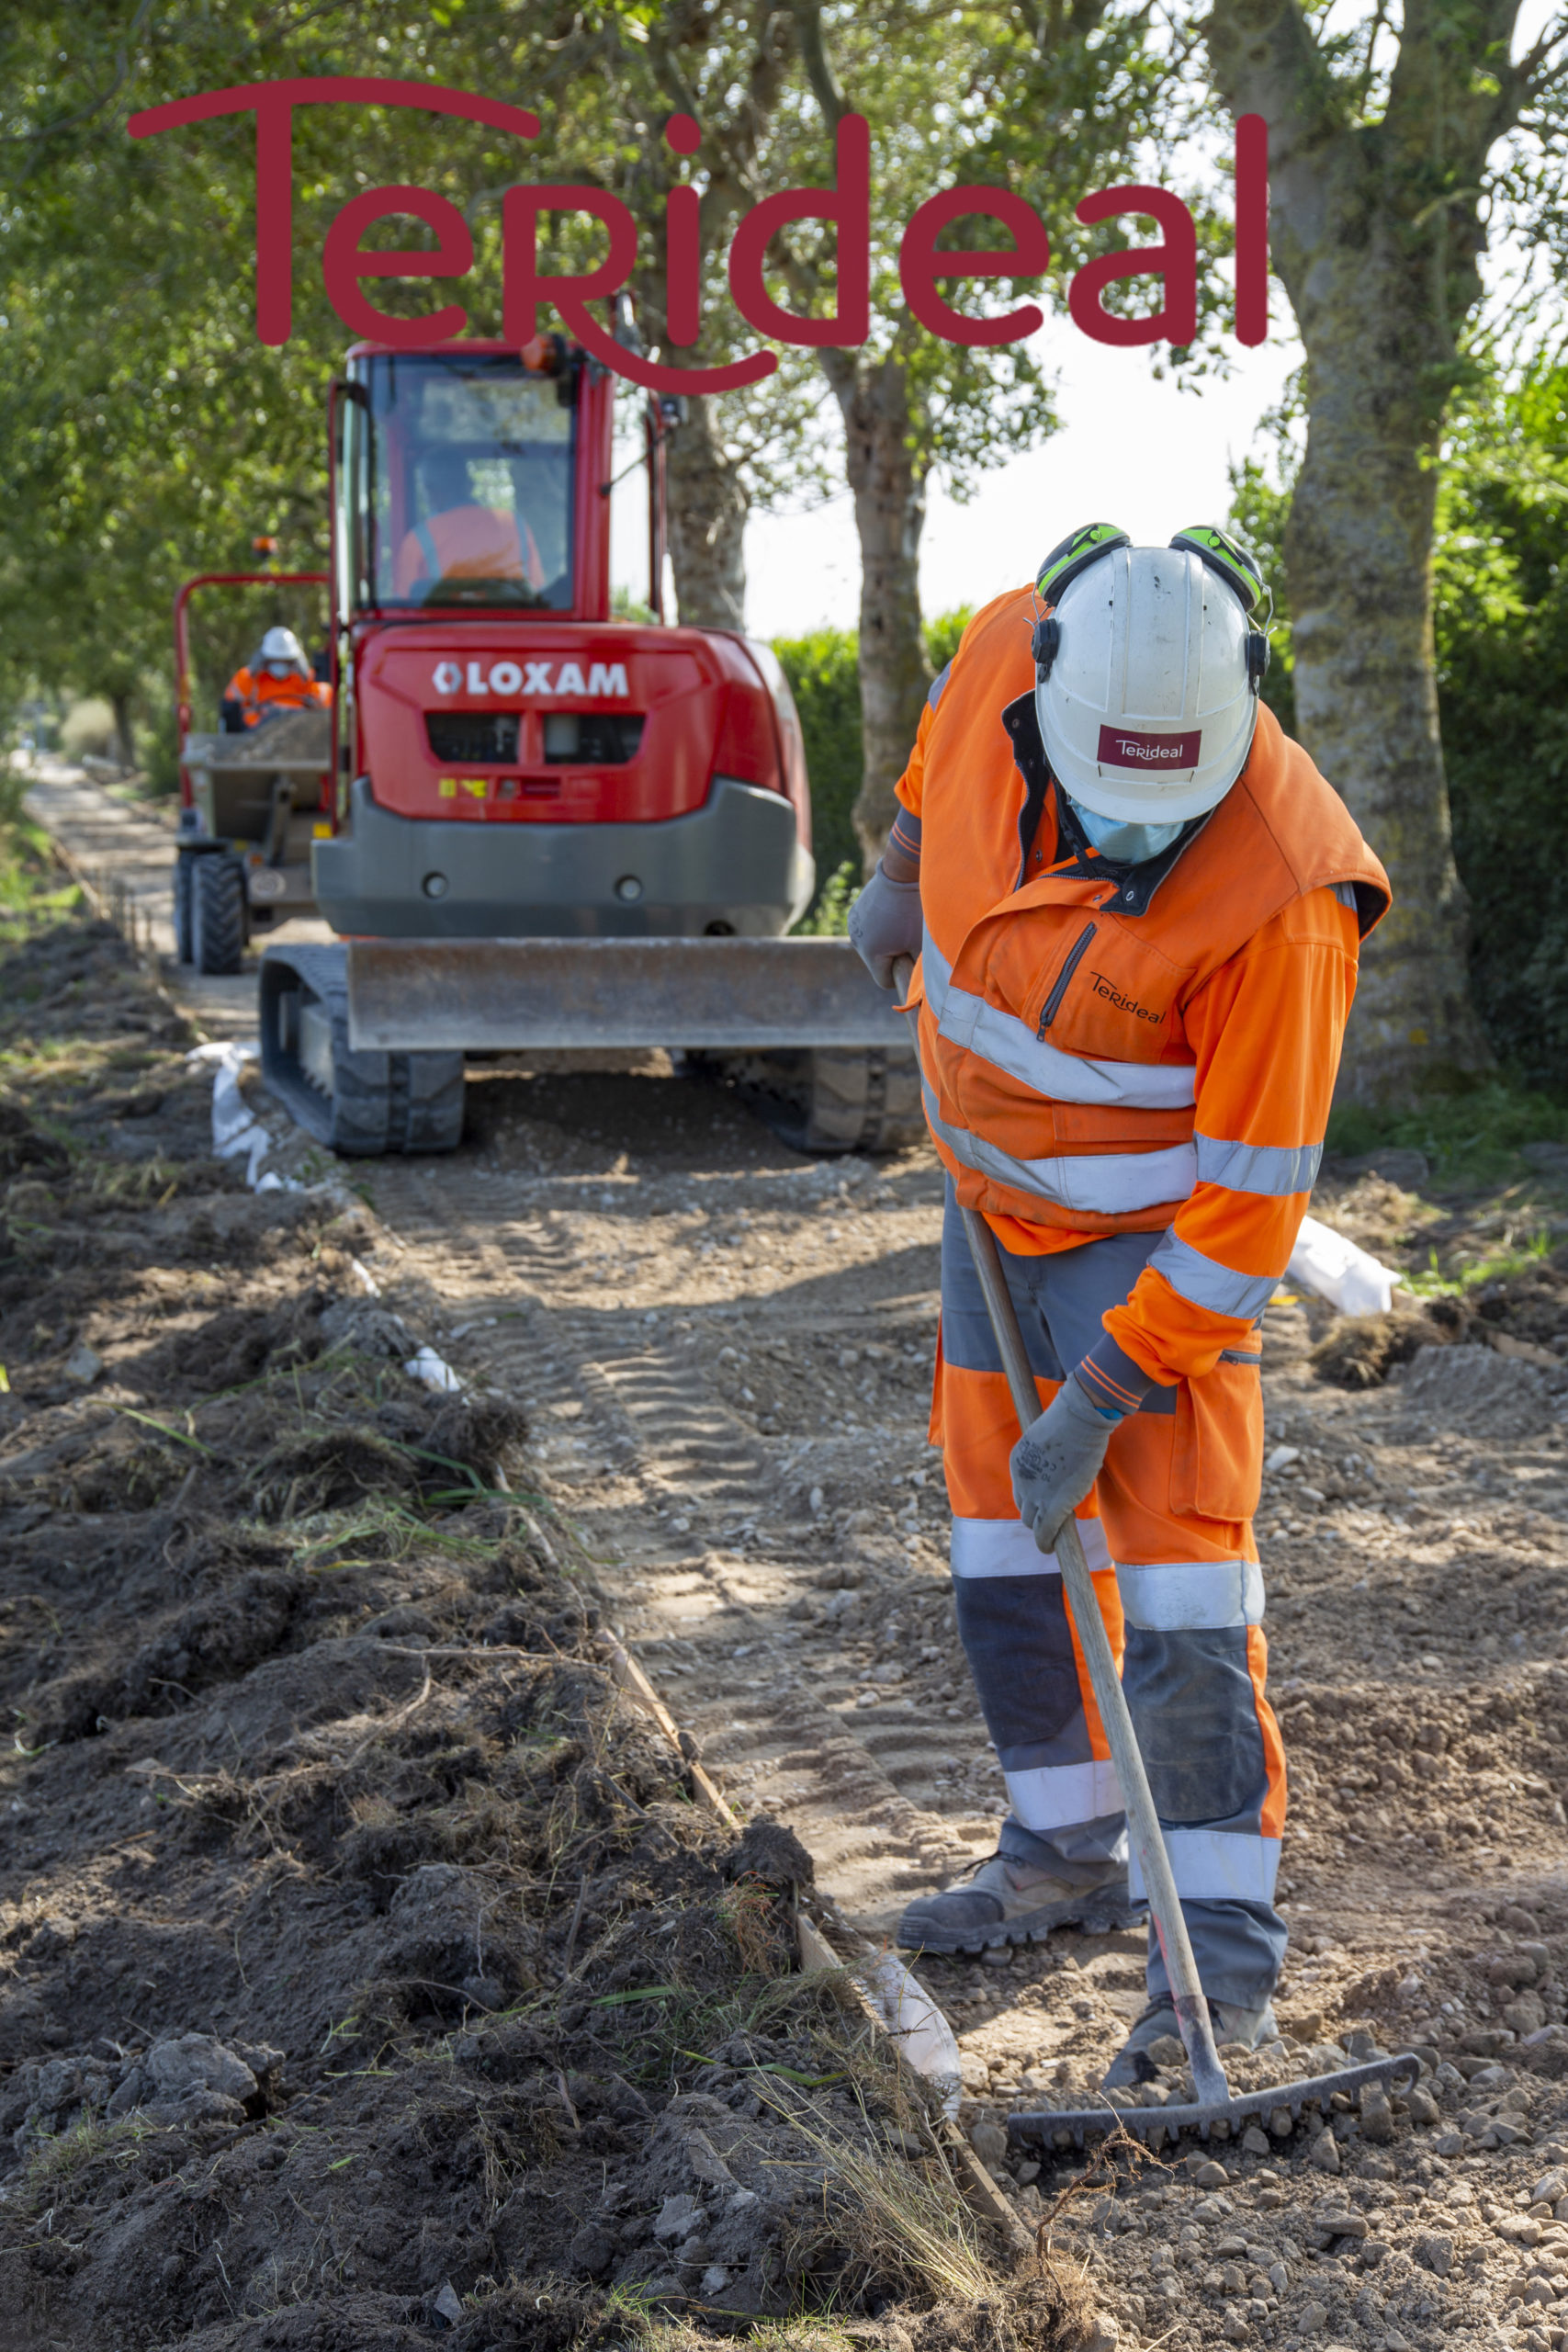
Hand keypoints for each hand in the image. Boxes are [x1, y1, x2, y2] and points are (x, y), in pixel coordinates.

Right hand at [847, 860, 922, 988]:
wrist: (902, 873)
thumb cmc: (914, 910)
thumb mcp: (922, 944)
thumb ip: (920, 968)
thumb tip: (922, 986)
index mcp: (871, 953)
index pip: (884, 981)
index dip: (900, 974)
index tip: (910, 959)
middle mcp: (856, 942)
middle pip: (877, 964)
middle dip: (892, 957)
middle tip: (907, 937)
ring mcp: (853, 926)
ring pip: (872, 947)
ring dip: (885, 943)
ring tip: (899, 923)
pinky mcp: (854, 913)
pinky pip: (868, 931)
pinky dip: (879, 928)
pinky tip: (890, 914)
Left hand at [1010, 1376, 1115, 1552]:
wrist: (1079, 1419)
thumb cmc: (1071, 1421)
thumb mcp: (1049, 1440)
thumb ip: (1048, 1458)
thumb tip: (1061, 1468)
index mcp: (1017, 1462)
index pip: (1021, 1490)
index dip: (1034, 1499)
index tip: (1046, 1503)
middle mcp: (1022, 1480)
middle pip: (1024, 1509)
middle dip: (1037, 1516)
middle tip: (1053, 1520)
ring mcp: (1037, 1494)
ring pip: (1033, 1523)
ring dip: (1042, 1531)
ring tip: (1051, 1537)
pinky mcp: (1055, 1505)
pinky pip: (1046, 1532)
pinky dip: (1046, 1543)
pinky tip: (1050, 1548)